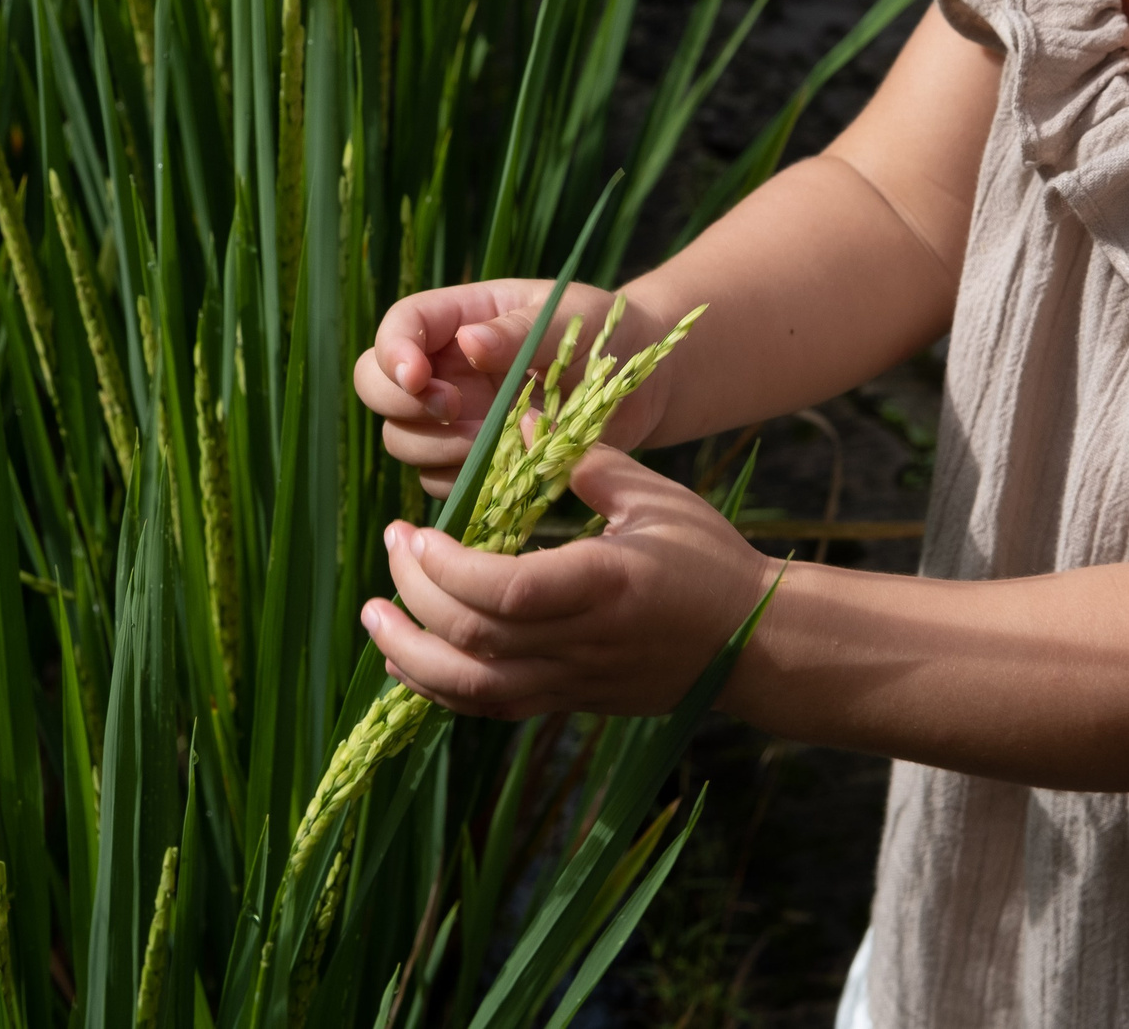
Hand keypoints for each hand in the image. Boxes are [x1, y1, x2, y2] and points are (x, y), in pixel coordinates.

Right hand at [352, 281, 669, 496]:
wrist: (640, 384)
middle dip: (402, 403)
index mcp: (459, 317)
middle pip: (375, 385)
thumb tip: (469, 344)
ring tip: (491, 441)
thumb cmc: (603, 333)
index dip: (394, 353)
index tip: (419, 378)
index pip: (399, 326)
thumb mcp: (568, 319)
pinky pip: (438, 480)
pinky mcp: (473, 459)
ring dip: (435, 446)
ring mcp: (454, 416)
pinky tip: (504, 468)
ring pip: (402, 438)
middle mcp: (444, 367)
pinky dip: (461, 479)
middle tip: (455, 409)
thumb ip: (520, 332)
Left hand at [358, 447, 778, 718]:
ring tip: (375, 615)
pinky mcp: (567, 701)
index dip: (447, 568)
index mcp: (604, 585)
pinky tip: (408, 660)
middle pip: (473, 639)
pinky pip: (489, 707)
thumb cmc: (708, 558)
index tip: (417, 531)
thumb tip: (519, 421)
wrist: (753, 644)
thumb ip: (583, 462)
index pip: (504, 593)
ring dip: (411, 655)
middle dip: (416, 594)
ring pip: (471, 689)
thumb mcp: (653, 496)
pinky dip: (439, 688)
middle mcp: (581, 643)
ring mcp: (571, 681)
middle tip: (392, 544)